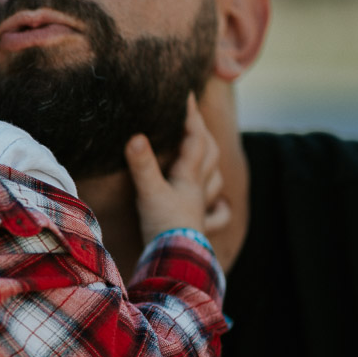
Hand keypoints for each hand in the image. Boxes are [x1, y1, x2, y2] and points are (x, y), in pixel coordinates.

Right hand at [125, 94, 230, 244]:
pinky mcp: (199, 228)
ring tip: (207, 154)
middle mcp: (199, 189)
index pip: (195, 138)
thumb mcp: (149, 191)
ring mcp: (201, 208)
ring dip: (212, 164)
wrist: (176, 261)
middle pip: (209, 154)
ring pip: (215, 180)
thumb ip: (142, 164)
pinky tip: (220, 205)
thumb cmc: (163, 225)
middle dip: (202, 133)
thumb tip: (136, 136)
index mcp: (188, 176)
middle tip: (193, 119)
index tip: (187, 94)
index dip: (191, 116)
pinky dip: (221, 208)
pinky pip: (218, 216)